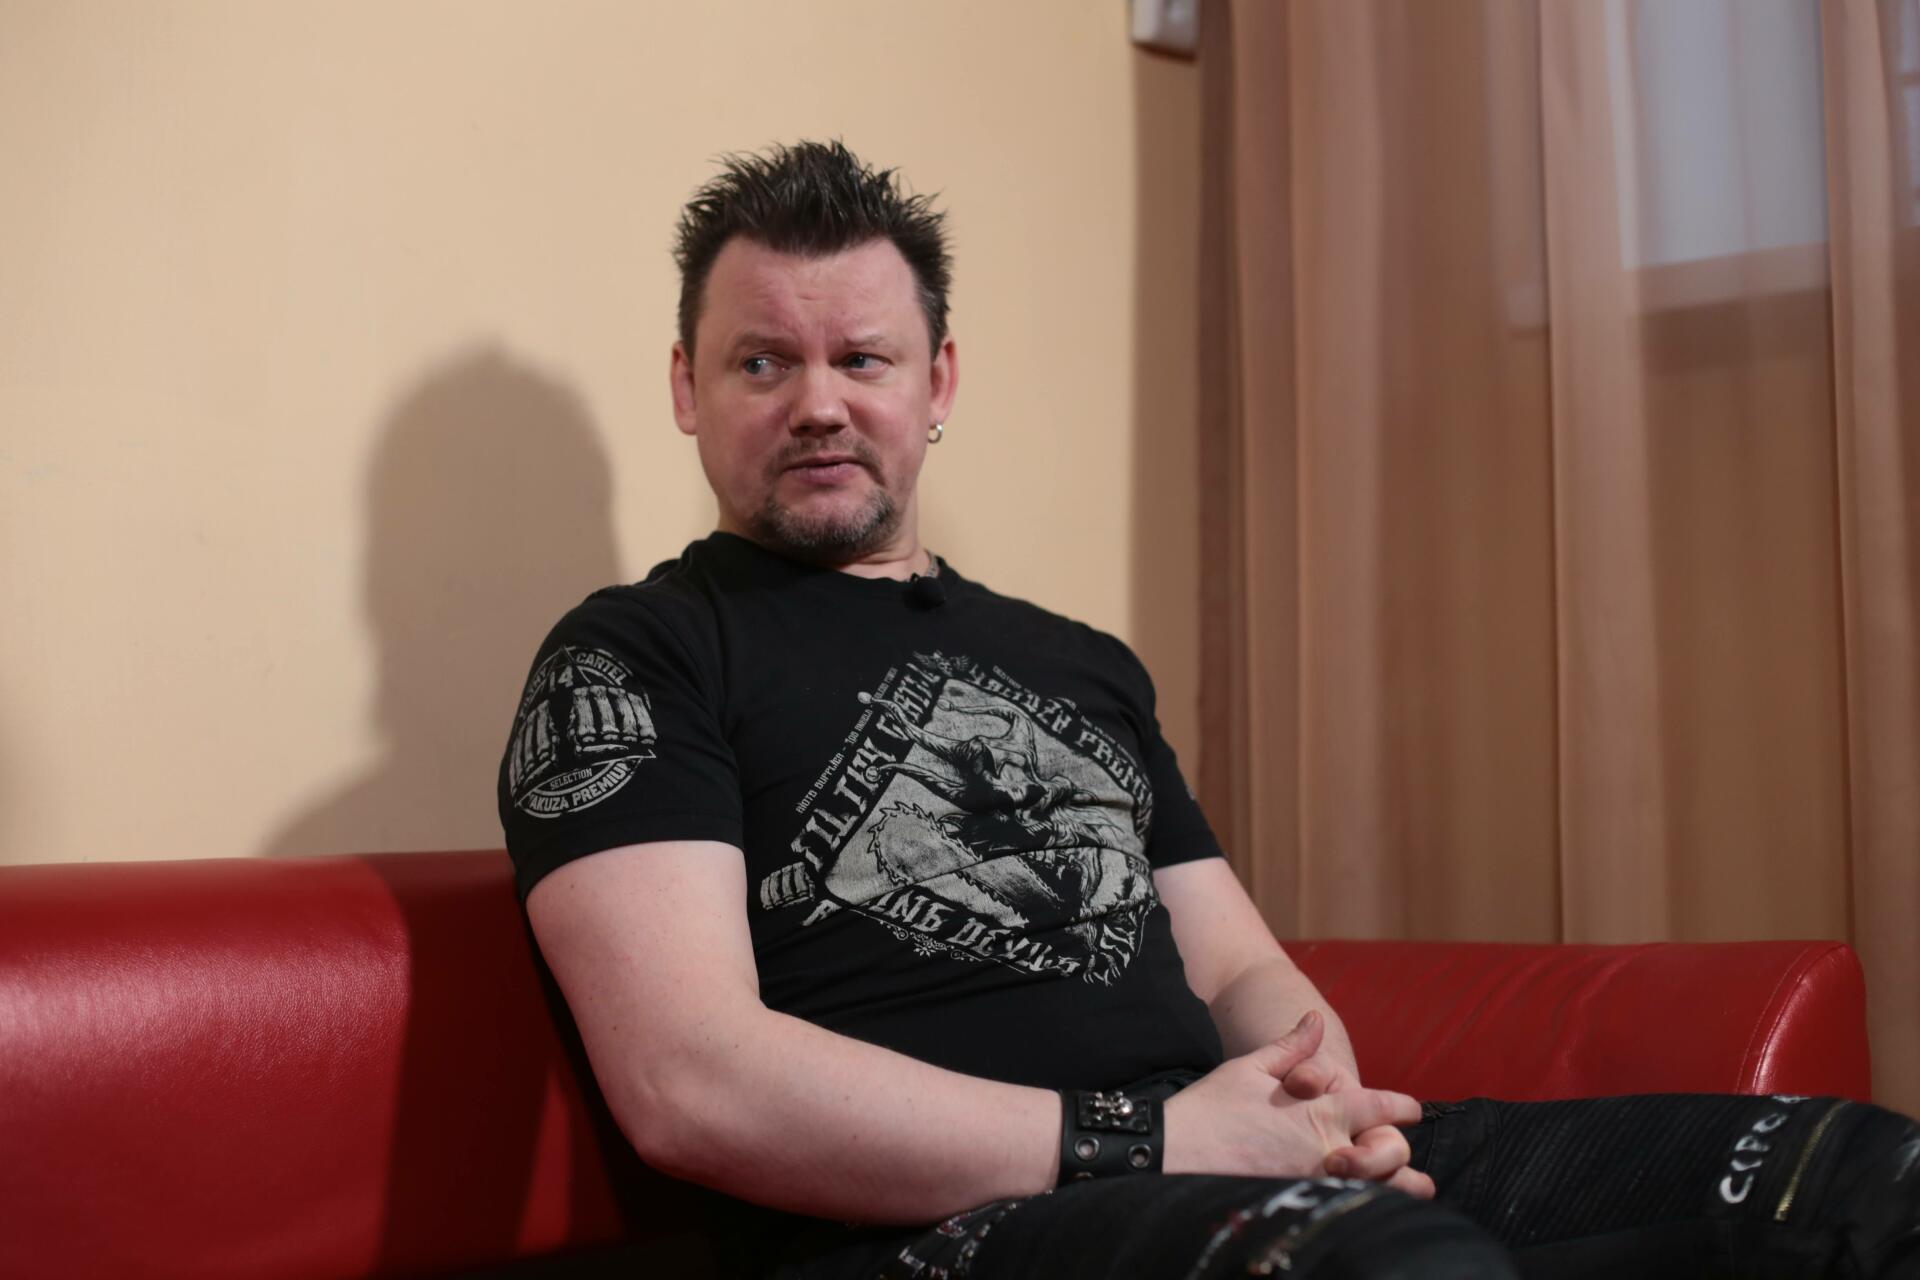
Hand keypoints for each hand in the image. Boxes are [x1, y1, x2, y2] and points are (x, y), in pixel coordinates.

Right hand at [1163, 1011, 1431, 1197]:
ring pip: (1371, 1189)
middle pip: (1386, 1156)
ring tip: (1401, 1189)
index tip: (1412, 1109)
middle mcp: (1322, 1149)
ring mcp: (1310, 1181)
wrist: (1172, 1151)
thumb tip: (1315, 1020)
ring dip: (1388, 1186)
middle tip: (1407, 1158)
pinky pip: (1339, 1204)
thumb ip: (1290, 1047)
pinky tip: (1357, 1200)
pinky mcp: (1294, 1202)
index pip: (1376, 1108)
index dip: (1400, 1107)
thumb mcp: (1249, 1067)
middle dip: (1399, 1155)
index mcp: (1316, 1112)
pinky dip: (1355, 1202)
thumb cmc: (1209, 1106)